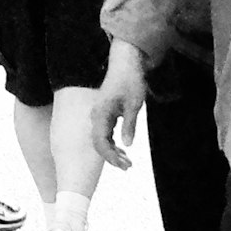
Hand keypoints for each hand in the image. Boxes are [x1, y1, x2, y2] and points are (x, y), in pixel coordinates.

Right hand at [90, 43, 150, 170]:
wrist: (125, 64)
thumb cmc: (130, 82)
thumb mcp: (134, 105)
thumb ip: (129, 125)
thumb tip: (127, 145)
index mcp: (101, 114)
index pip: (100, 142)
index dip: (110, 156)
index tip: (122, 165)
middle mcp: (96, 116)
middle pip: (99, 144)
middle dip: (112, 158)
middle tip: (128, 167)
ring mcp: (99, 115)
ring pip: (102, 140)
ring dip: (113, 152)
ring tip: (128, 163)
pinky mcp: (104, 114)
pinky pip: (105, 133)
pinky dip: (112, 144)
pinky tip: (122, 151)